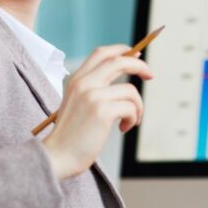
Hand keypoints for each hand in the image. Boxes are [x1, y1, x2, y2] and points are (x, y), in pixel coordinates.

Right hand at [41, 44, 153, 179]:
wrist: (58, 156)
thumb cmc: (70, 136)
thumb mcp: (78, 105)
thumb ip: (94, 91)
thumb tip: (123, 86)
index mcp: (76, 80)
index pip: (102, 53)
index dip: (122, 51)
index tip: (136, 55)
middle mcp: (83, 83)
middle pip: (119, 61)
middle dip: (140, 65)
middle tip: (150, 76)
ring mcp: (92, 95)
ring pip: (130, 91)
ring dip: (137, 107)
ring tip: (129, 121)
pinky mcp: (101, 111)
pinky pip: (130, 108)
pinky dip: (133, 118)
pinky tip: (123, 128)